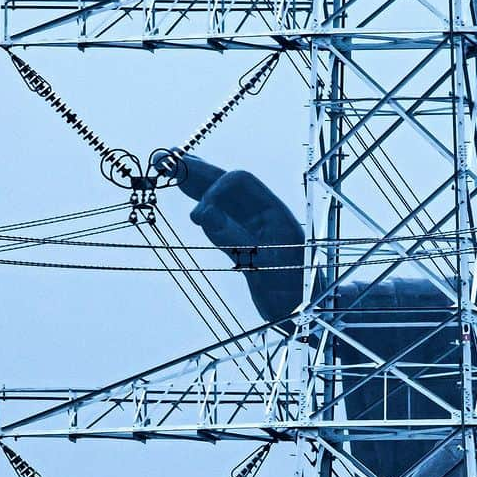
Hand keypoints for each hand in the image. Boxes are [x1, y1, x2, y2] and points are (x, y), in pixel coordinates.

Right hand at [163, 153, 304, 322]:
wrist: (311, 316)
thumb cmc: (296, 295)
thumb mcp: (268, 270)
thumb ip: (238, 241)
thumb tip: (204, 213)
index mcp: (275, 213)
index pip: (240, 183)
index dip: (215, 190)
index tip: (197, 216)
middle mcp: (263, 216)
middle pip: (227, 183)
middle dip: (197, 171)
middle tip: (164, 159)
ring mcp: (253, 229)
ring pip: (220, 198)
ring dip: (195, 183)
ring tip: (167, 167)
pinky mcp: (244, 247)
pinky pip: (220, 218)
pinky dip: (201, 206)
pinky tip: (188, 199)